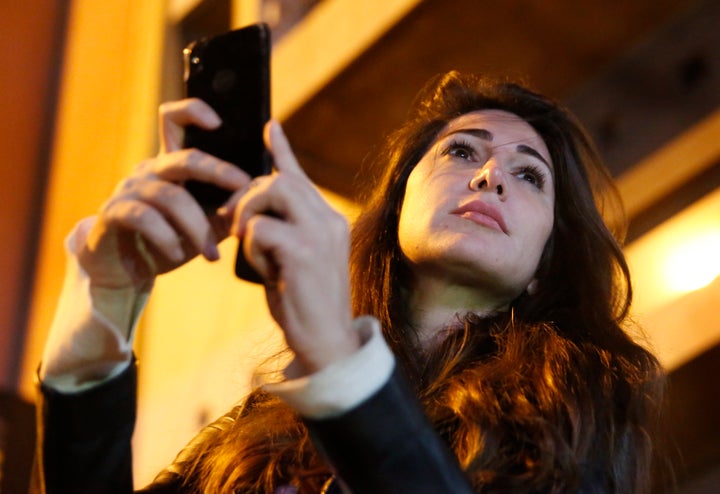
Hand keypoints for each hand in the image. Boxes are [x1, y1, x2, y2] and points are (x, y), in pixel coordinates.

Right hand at [78, 98, 249, 288]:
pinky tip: (178, 255)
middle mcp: (149, 170)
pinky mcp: (113, 212)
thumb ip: (228, 209)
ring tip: (212, 254)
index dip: (192, 111)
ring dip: (198, 227)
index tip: (218, 122)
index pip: (174, 121)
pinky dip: (167, 237)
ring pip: (171, 196)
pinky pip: (145, 218)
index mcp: (170, 166)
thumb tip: (262, 193)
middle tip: (244, 187)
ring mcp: (129, 189)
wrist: (124, 271)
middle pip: (185, 158)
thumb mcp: (204, 226)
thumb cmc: (168, 243)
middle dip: (218, 171)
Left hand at [229, 122, 359, 372]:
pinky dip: (251, 246)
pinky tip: (262, 268)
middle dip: (248, 193)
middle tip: (233, 220)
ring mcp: (320, 234)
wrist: (326, 342)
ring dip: (248, 213)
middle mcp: (330, 220)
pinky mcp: (304, 252)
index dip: (282, 150)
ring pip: (272, 191)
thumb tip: (252, 213)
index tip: (269, 127)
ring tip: (247, 241)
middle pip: (281, 179)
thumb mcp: (295, 261)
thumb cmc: (305, 303)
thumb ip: (284, 231)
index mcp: (330, 220)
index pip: (301, 177)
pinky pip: (260, 228)